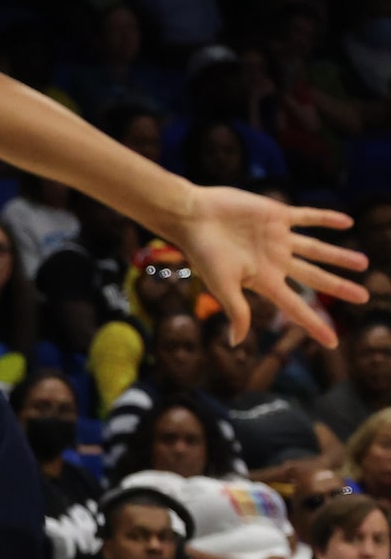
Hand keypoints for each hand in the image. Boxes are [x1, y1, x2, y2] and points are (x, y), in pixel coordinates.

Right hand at [169, 187, 364, 345]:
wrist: (193, 216)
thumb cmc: (203, 253)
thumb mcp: (221, 286)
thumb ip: (236, 311)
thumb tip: (236, 343)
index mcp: (264, 280)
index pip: (296, 307)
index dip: (315, 325)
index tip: (333, 342)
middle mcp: (275, 261)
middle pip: (314, 278)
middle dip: (339, 288)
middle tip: (364, 297)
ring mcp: (278, 238)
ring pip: (317, 249)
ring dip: (340, 256)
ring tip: (364, 263)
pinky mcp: (276, 215)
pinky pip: (307, 218)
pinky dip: (327, 218)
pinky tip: (346, 222)